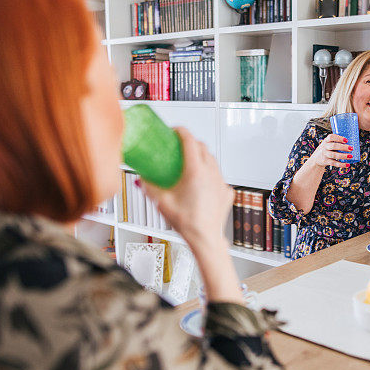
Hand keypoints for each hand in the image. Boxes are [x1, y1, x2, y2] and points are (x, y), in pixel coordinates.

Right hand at [142, 128, 241, 303]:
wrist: (206, 238)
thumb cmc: (188, 223)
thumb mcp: (161, 202)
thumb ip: (149, 187)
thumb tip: (142, 179)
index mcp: (196, 171)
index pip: (190, 140)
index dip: (181, 131)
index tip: (174, 131)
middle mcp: (211, 173)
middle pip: (203, 147)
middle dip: (191, 143)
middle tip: (179, 147)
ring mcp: (221, 181)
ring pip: (213, 161)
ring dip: (202, 157)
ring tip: (190, 164)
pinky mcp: (227, 191)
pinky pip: (218, 176)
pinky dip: (210, 175)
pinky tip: (201, 183)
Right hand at [310, 133, 352, 169]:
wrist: (316, 159)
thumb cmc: (326, 149)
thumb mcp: (328, 143)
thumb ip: (336, 142)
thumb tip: (352, 140)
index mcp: (326, 141)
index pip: (331, 137)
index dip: (339, 138)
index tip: (346, 140)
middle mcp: (325, 147)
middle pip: (334, 146)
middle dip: (343, 147)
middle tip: (351, 148)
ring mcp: (325, 154)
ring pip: (334, 155)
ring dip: (343, 156)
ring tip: (351, 156)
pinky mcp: (326, 161)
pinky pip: (334, 163)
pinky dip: (341, 164)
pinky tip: (347, 165)